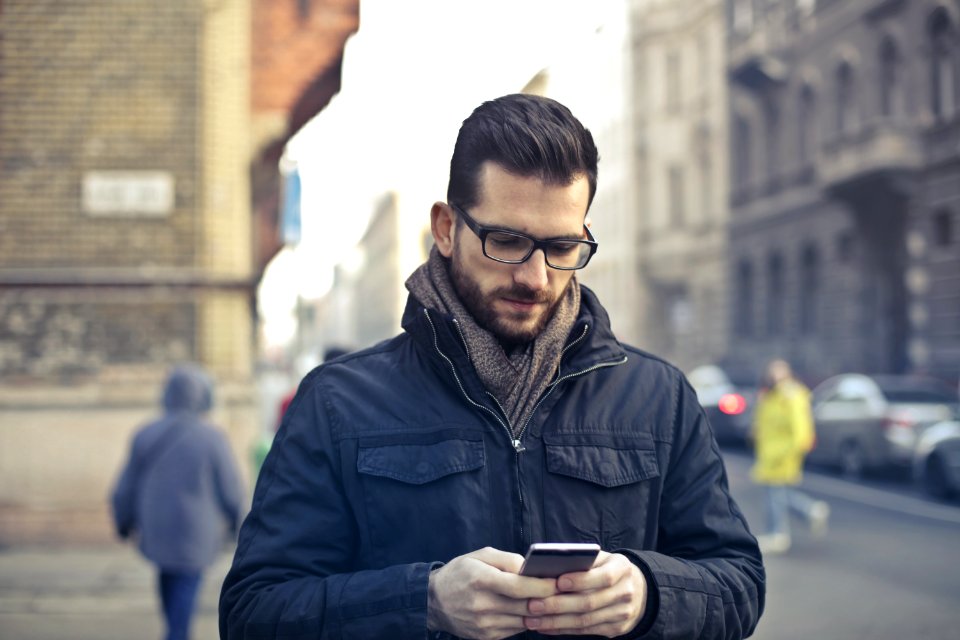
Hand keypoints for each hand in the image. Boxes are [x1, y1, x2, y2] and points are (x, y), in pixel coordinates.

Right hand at [427, 547, 559, 639]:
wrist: (434, 601)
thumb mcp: (481, 556)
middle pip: (525, 605)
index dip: (542, 586)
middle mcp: (482, 605)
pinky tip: (529, 609)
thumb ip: (508, 559)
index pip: (519, 587)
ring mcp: (484, 624)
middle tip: (562, 591)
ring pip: (524, 620)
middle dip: (547, 599)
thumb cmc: (460, 573)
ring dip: (539, 611)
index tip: (558, 581)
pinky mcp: (486, 637)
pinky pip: (515, 630)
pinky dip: (525, 619)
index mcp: (481, 580)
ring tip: (549, 600)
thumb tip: (532, 568)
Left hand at [523, 551, 646, 636]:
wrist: (637, 589)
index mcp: (622, 568)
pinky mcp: (616, 629)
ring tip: (532, 619)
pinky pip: (585, 630)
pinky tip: (545, 626)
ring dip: (555, 621)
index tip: (557, 581)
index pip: (603, 576)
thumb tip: (549, 567)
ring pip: (585, 620)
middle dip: (558, 605)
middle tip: (533, 604)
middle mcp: (625, 592)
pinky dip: (562, 629)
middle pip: (589, 602)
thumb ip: (582, 560)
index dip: (580, 580)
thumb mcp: (601, 558)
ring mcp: (622, 613)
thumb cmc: (608, 568)